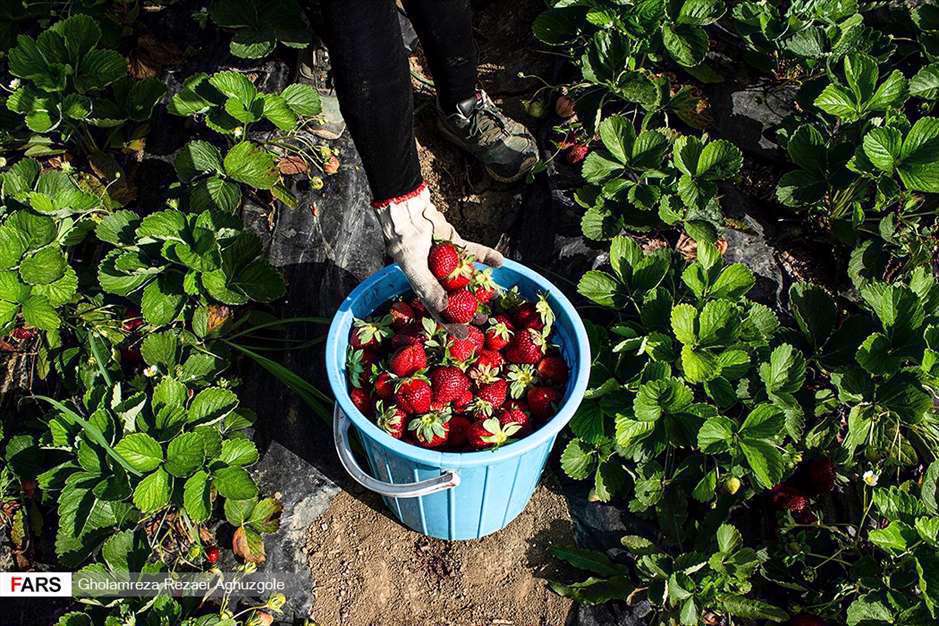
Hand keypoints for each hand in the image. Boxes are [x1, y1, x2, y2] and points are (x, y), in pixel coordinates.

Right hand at [373, 184, 502, 316]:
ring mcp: (450, 262)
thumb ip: (428, 288)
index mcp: (426, 287)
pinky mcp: (458, 246)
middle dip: (470, 310)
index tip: (464, 335)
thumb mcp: (414, 269)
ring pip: (469, 278)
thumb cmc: (404, 244)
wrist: (408, 214)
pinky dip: (487, 257)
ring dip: (481, 287)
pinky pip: (475, 254)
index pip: (440, 310)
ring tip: (495, 297)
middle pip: (457, 298)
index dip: (451, 324)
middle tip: (484, 319)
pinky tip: (499, 262)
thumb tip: (445, 307)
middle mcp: (439, 278)